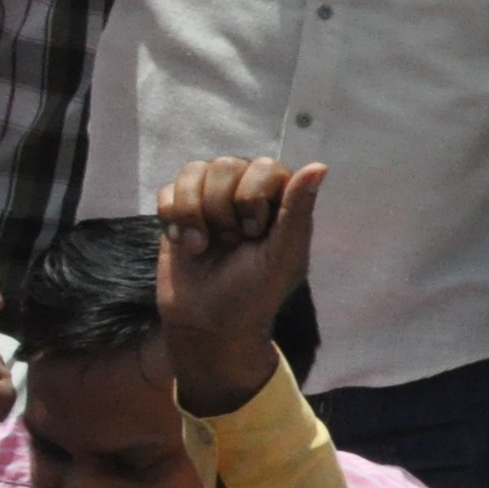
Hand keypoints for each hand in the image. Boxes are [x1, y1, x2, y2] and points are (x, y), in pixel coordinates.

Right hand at [148, 158, 323, 414]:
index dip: (253, 198)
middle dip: (222, 208)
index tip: (254, 234)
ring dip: (195, 213)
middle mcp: (247, 191)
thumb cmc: (254, 293)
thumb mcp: (282, 256)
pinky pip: (169, 189)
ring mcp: (212, 198)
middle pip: (227, 165)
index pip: (265, 167)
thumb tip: (319, 165)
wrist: (206, 323)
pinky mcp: (180, 211)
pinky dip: (172, 218)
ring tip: (203, 246)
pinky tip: (184, 244)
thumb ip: (297, 210)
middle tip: (230, 242)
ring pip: (195, 171)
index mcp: (280, 200)